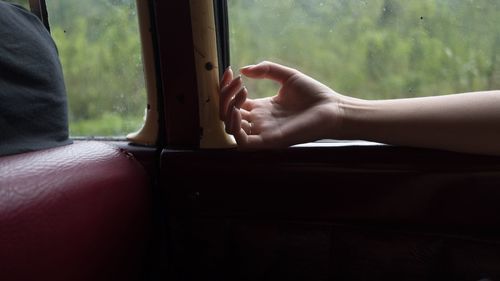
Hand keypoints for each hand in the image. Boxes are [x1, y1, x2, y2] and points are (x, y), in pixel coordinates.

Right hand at [219, 61, 344, 148]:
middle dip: (225, 96)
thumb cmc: (314, 95)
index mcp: (262, 109)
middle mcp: (259, 122)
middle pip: (228, 114)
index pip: (234, 102)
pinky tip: (237, 110)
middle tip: (235, 81)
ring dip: (227, 110)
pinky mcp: (270, 141)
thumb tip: (244, 69)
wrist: (333, 109)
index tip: (230, 71)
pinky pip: (243, 142)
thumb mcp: (287, 76)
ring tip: (240, 93)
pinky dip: (234, 127)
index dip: (227, 88)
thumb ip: (266, 70)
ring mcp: (263, 132)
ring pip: (230, 129)